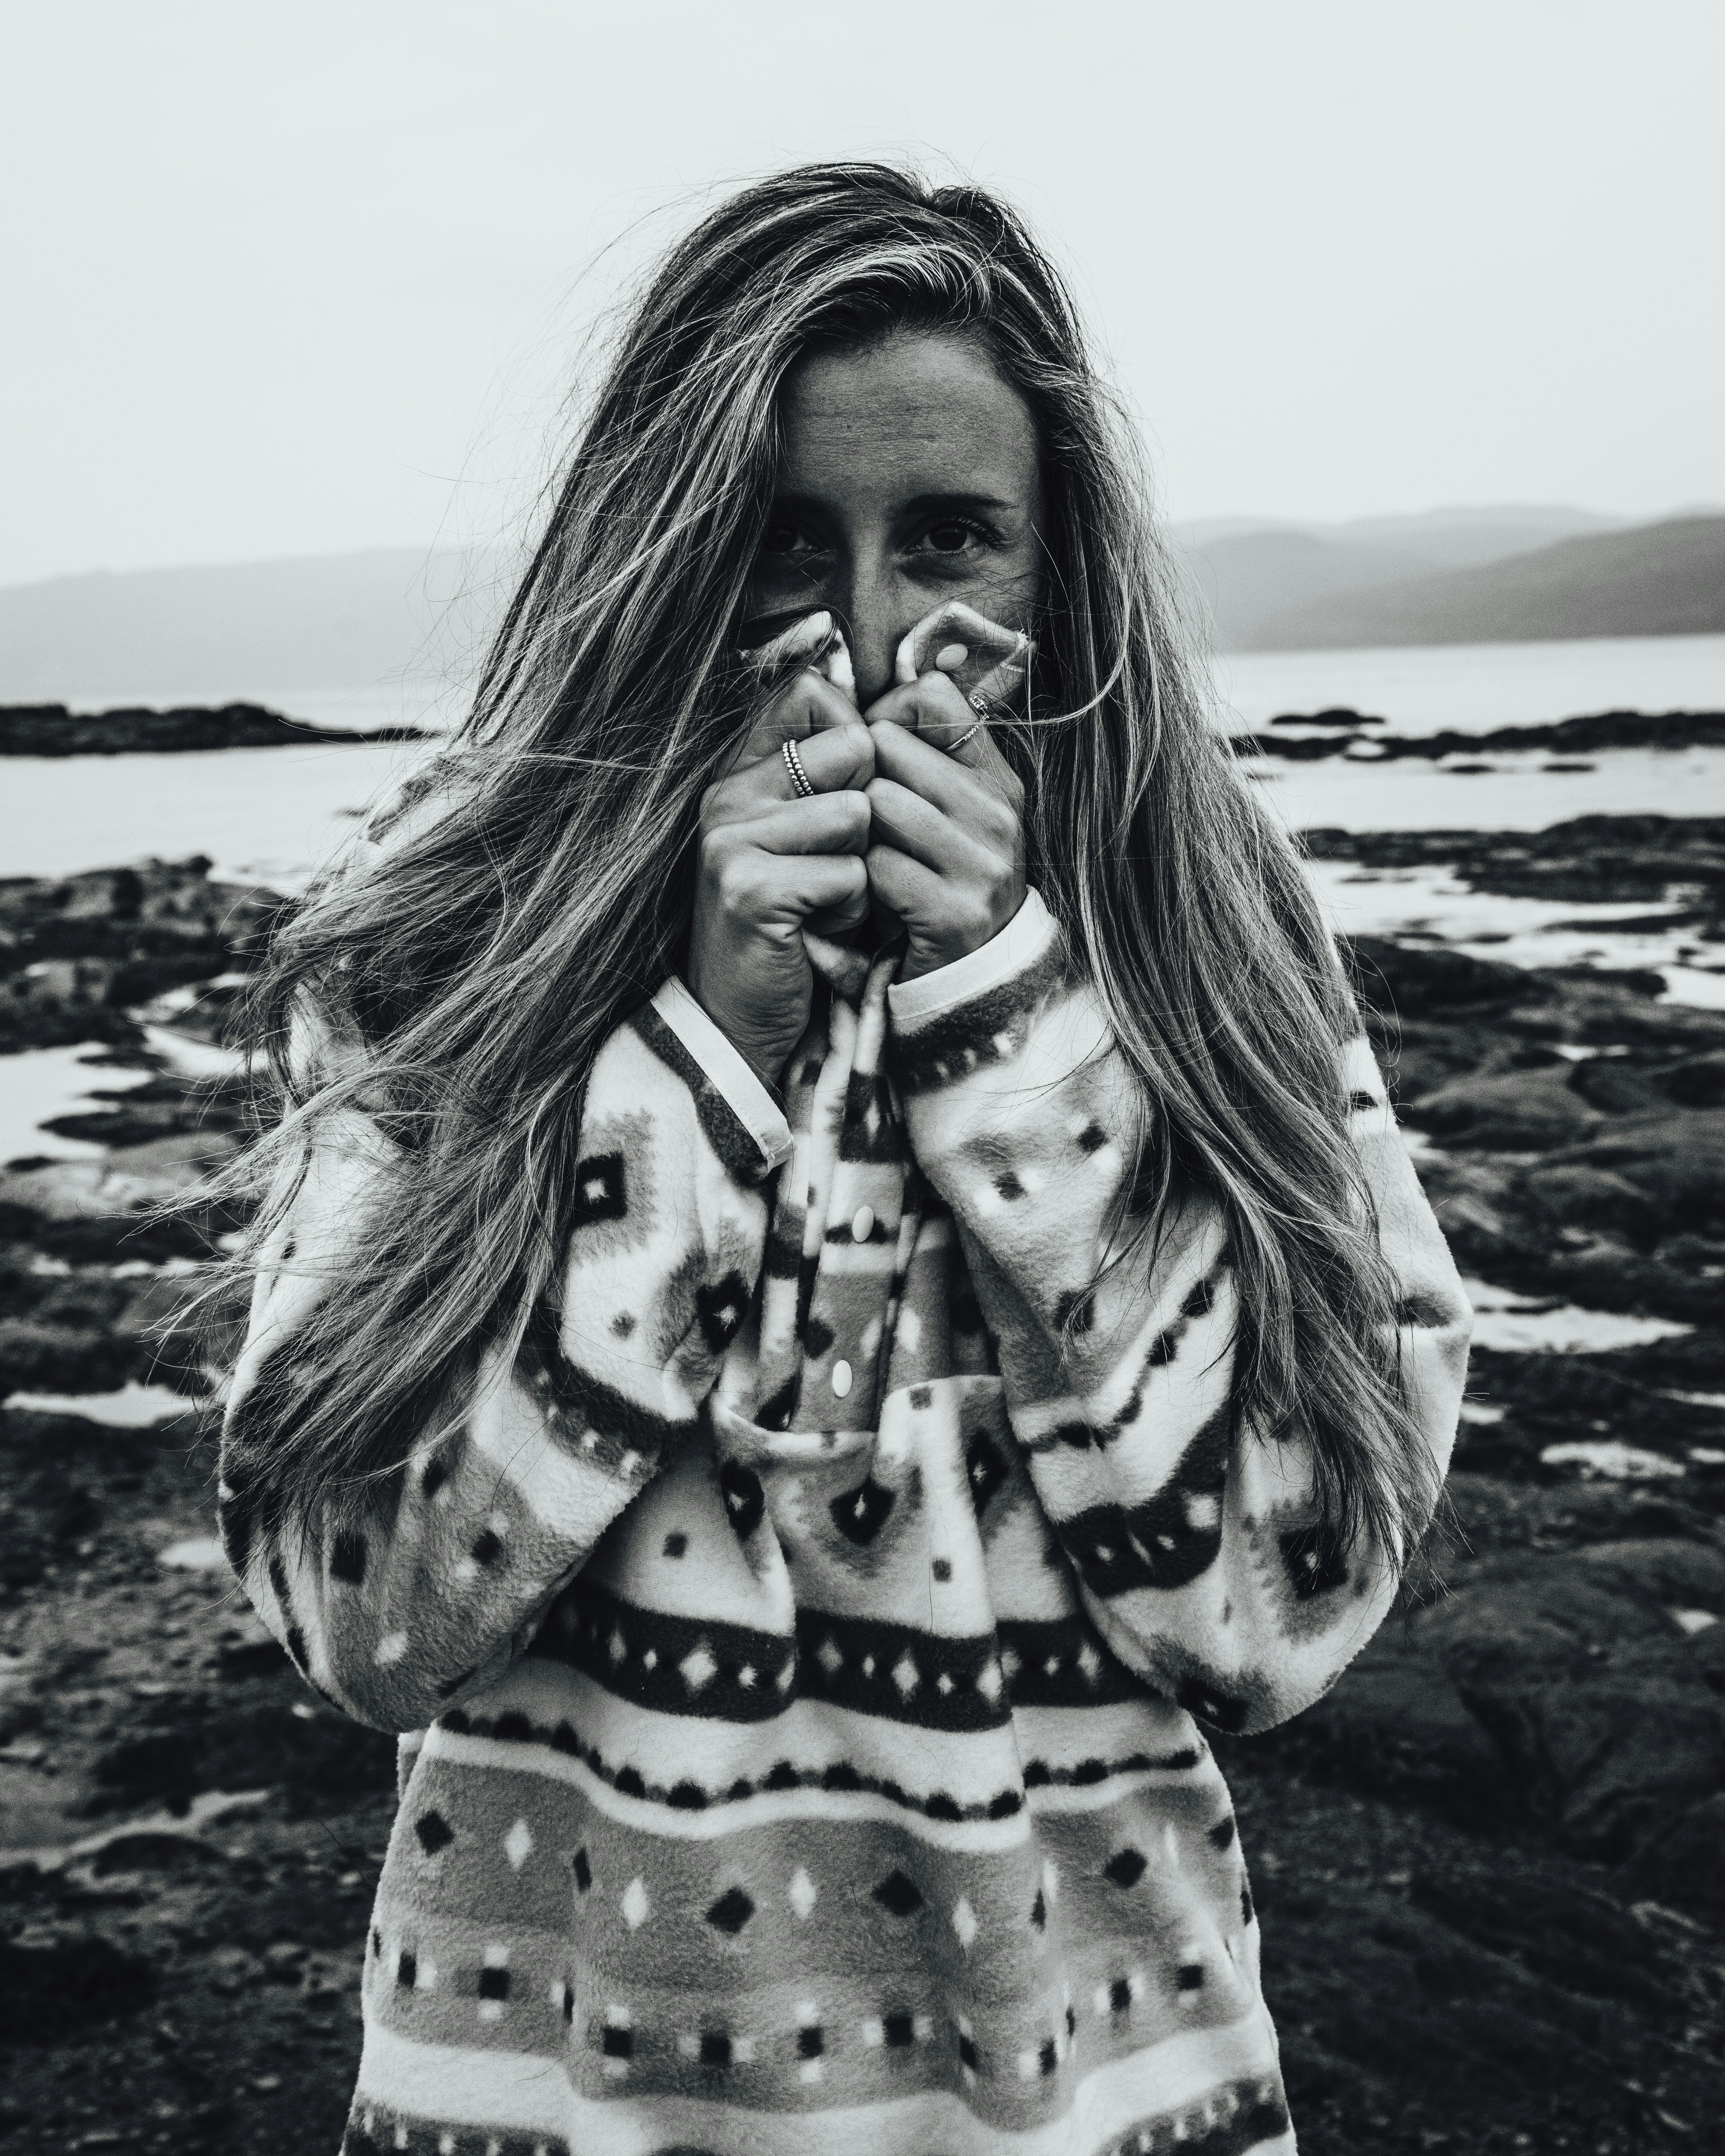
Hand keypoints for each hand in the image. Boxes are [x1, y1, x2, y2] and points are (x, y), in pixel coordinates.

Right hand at [688, 651, 872, 1087]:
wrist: (740, 1018)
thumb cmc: (796, 925)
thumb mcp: (812, 839)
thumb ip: (836, 776)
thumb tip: (904, 707)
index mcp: (742, 772)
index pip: (814, 695)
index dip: (858, 739)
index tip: (854, 793)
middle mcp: (728, 794)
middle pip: (854, 750)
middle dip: (869, 815)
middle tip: (837, 867)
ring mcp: (732, 839)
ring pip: (858, 813)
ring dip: (862, 869)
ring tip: (825, 903)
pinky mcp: (750, 887)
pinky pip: (849, 873)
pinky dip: (850, 910)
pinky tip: (817, 930)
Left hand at [862, 668, 1026, 981]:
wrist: (968, 984)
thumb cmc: (935, 887)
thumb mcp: (944, 814)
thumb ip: (921, 756)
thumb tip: (877, 688)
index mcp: (997, 778)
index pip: (930, 694)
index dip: (884, 714)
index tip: (872, 755)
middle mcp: (999, 813)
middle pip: (887, 745)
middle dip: (857, 780)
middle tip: (856, 822)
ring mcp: (983, 863)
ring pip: (877, 802)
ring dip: (855, 833)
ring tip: (861, 859)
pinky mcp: (955, 912)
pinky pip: (877, 866)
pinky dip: (859, 883)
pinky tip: (866, 899)